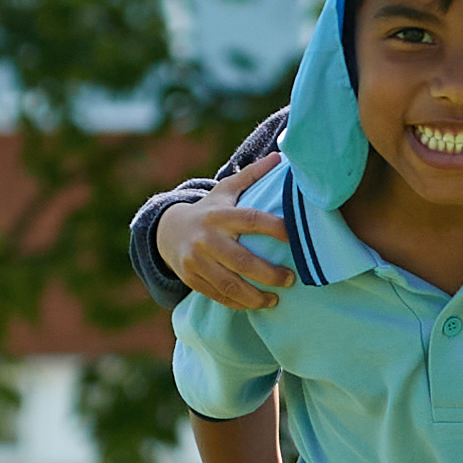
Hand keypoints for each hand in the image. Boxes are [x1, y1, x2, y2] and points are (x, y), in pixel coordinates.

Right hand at [159, 168, 290, 312]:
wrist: (168, 230)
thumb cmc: (209, 210)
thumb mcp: (226, 190)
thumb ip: (252, 175)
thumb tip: (279, 156)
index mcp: (219, 215)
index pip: (251, 220)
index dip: (275, 228)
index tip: (295, 237)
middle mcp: (207, 238)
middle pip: (242, 261)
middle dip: (269, 274)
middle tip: (290, 279)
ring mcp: (196, 261)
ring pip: (229, 284)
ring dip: (255, 296)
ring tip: (275, 300)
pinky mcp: (191, 278)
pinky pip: (217, 295)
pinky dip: (238, 303)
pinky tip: (254, 305)